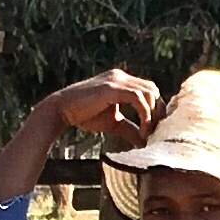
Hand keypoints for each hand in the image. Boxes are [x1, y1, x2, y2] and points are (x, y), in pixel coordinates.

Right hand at [42, 68, 162, 141]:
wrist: (61, 109)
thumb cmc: (84, 115)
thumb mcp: (112, 123)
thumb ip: (129, 129)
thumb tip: (144, 142)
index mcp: (121, 81)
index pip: (149, 90)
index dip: (156, 108)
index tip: (154, 128)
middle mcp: (121, 76)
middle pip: (152, 89)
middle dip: (157, 111)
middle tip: (154, 132)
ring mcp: (116, 80)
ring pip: (148, 93)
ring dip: (152, 115)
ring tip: (146, 133)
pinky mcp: (112, 88)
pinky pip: (138, 98)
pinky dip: (144, 115)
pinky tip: (141, 130)